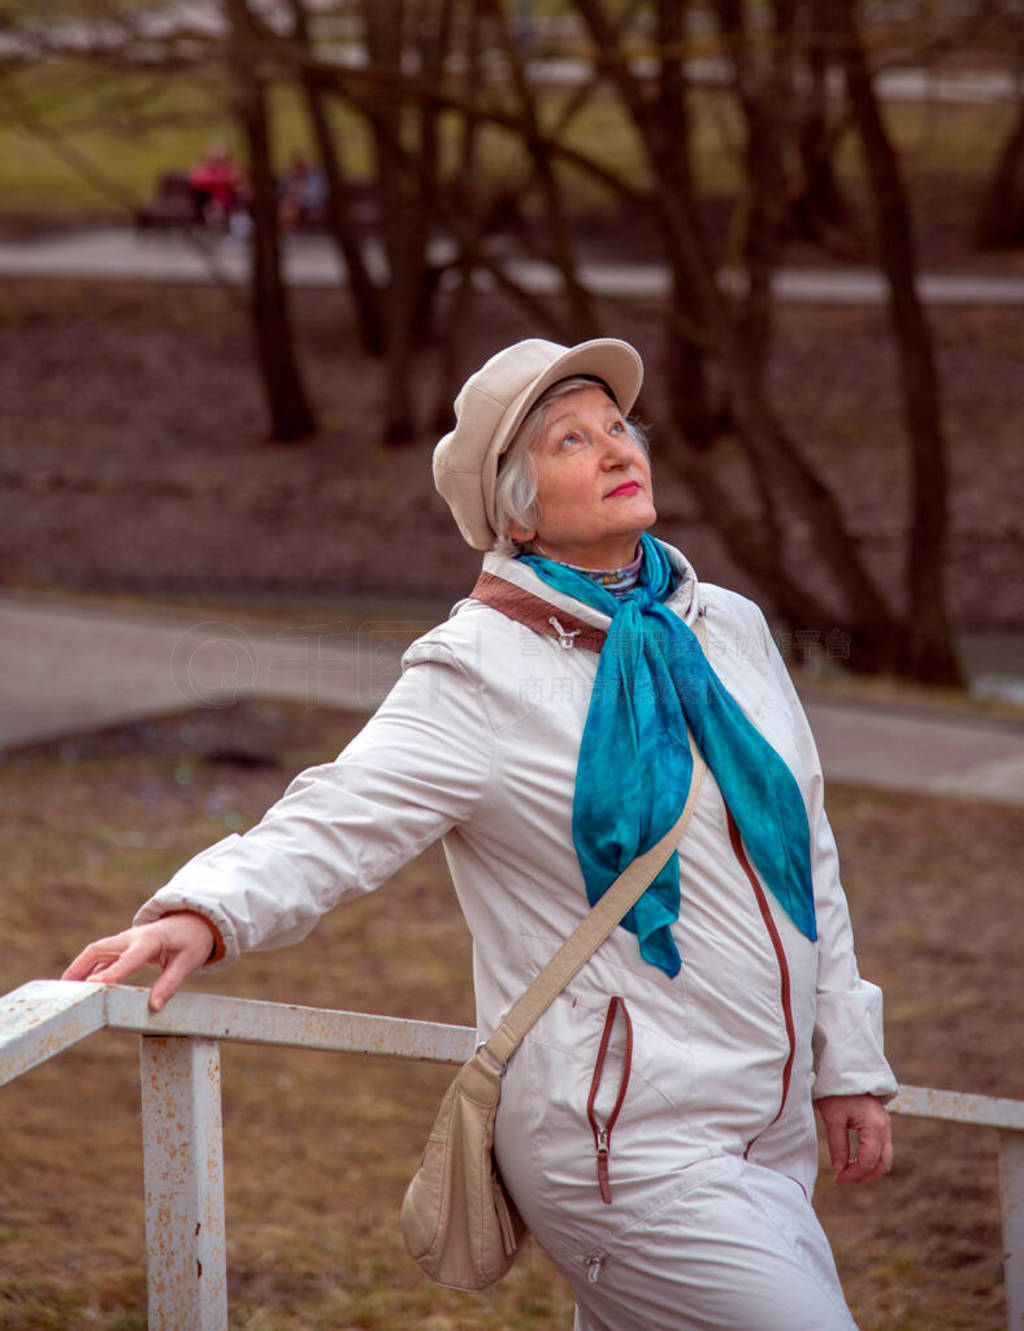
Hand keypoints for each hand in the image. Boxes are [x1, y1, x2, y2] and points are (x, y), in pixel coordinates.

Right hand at [61, 912, 215, 1012]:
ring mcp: (126, 941)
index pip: (129, 958)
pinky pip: (102, 957)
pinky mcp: (124, 947)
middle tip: (65, 988)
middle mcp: (133, 938)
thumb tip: (154, 1007)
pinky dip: (90, 969)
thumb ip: (170, 983)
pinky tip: (83, 985)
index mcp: (150, 940)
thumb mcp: (189, 961)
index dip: (112, 971)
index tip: (97, 985)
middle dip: (80, 967)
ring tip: (64, 989)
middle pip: (99, 949)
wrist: (193, 920)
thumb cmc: (192, 940)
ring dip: (79, 967)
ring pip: (96, 951)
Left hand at [815, 1093, 892, 1183]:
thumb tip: (839, 1171)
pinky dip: (870, 1158)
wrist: (846, 1068)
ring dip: (868, 1169)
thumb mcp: (833, 1118)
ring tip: (847, 1171)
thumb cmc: (837, 1091)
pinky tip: (853, 1159)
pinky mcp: (881, 1124)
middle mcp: (885, 1128)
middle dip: (864, 1176)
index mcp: (874, 1126)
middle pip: (882, 1164)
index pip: (868, 1161)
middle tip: (843, 1178)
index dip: (853, 1174)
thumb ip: (838, 1146)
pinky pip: (881, 1148)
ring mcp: (885, 1126)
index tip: (837, 1179)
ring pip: (884, 1158)